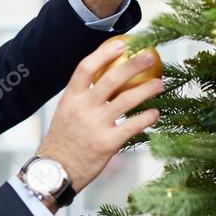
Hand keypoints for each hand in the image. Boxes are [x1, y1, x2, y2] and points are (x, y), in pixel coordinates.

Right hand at [36, 38, 163, 192]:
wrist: (55, 172)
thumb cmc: (62, 143)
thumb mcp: (65, 114)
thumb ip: (82, 99)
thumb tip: (104, 83)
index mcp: (70, 98)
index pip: (86, 67)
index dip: (105, 53)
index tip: (121, 44)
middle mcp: (83, 108)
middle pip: (112, 78)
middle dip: (134, 64)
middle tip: (150, 57)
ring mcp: (96, 125)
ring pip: (128, 99)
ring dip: (148, 89)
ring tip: (160, 84)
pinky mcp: (108, 143)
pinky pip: (134, 125)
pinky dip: (148, 117)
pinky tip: (155, 113)